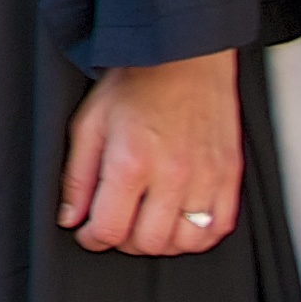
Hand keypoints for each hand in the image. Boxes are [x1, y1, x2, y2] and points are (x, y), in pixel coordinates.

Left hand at [61, 48, 240, 256]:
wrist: (183, 59)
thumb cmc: (136, 86)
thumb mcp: (88, 124)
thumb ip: (77, 177)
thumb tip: (70, 217)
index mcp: (131, 162)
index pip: (110, 229)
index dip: (92, 238)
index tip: (88, 232)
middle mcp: (173, 174)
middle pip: (149, 242)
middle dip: (124, 241)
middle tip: (115, 224)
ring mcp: (207, 177)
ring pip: (186, 242)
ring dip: (162, 242)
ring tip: (146, 223)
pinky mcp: (230, 176)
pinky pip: (220, 228)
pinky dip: (198, 235)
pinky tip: (179, 221)